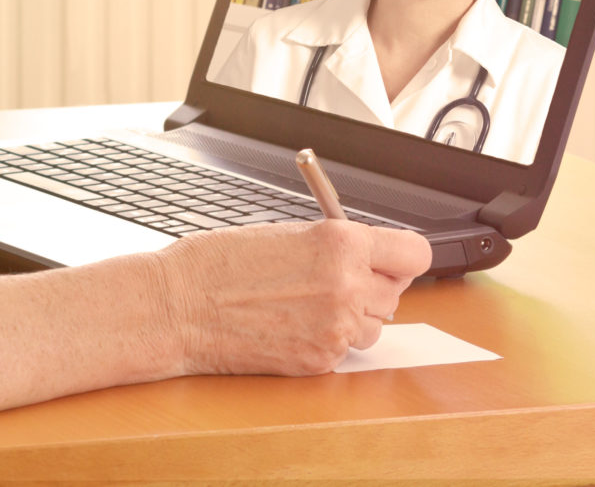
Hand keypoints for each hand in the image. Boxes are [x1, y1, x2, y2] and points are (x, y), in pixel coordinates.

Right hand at [153, 219, 430, 376]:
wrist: (179, 306)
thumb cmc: (219, 263)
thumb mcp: (286, 234)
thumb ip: (335, 246)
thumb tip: (368, 258)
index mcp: (340, 242)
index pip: (415, 253)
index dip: (400, 258)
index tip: (389, 260)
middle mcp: (347, 286)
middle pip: (396, 292)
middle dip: (371, 287)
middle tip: (331, 283)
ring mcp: (335, 328)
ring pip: (373, 326)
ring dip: (351, 318)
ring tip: (303, 305)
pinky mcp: (320, 361)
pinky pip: (343, 351)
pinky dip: (324, 341)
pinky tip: (289, 326)